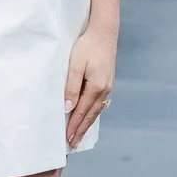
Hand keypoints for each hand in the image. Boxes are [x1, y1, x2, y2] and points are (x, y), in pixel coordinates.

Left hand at [65, 23, 115, 148]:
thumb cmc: (86, 46)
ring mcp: (108, 87)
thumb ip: (71, 87)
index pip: (82, 112)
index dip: (74, 126)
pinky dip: (92, 114)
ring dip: (87, 124)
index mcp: (96, 87)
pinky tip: (89, 118)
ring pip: (96, 111)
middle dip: (81, 130)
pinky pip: (99, 104)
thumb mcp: (75, 65)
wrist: (104, 33)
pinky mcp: (107, 83)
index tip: (68, 139)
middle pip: (90, 115)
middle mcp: (105, 90)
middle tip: (73, 144)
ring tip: (79, 135)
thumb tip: (68, 108)